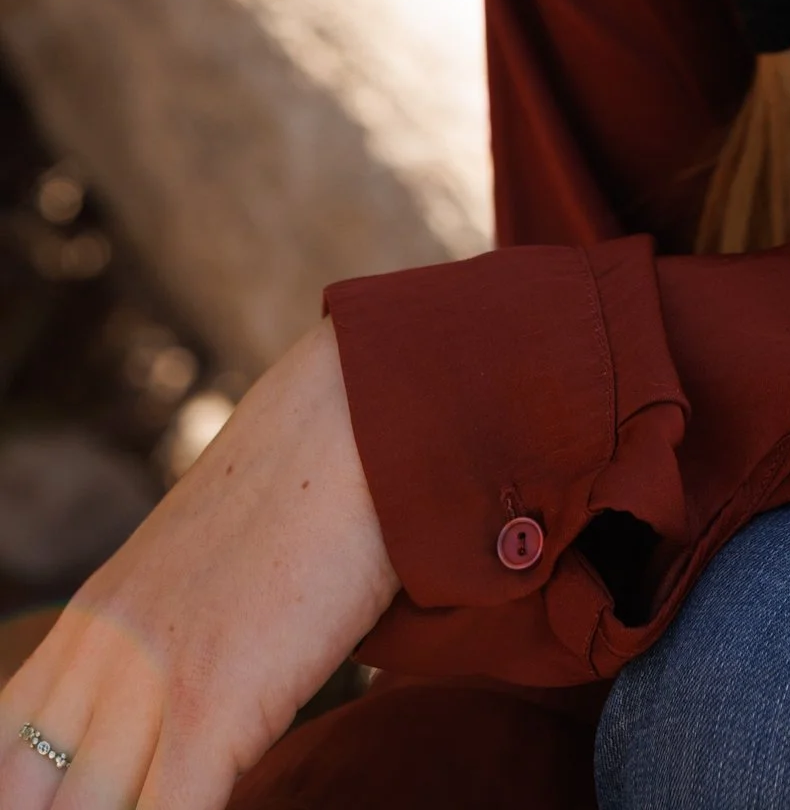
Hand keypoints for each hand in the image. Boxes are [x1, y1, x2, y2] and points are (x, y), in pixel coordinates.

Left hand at [0, 319, 396, 809]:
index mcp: (87, 627)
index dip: (26, 797)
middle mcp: (99, 656)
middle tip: (124, 809)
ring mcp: (149, 680)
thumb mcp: (199, 569)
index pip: (4, 758)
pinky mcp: (214, 702)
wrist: (357, 416)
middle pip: (28, 797)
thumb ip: (164, 646)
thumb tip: (176, 727)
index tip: (67, 801)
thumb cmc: (308, 492)